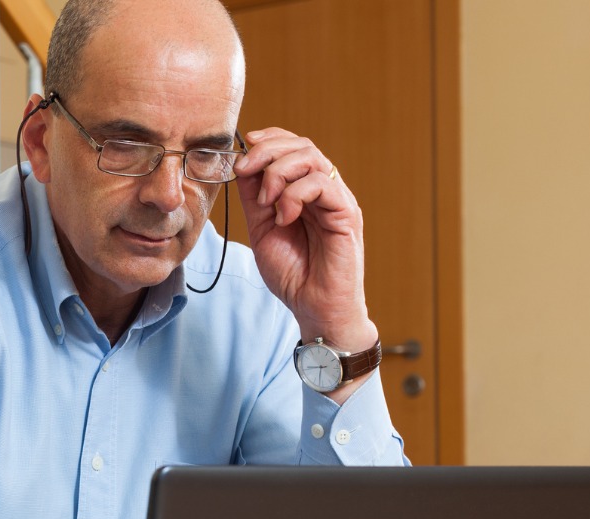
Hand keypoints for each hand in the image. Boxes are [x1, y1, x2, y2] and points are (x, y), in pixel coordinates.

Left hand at [232, 128, 377, 370]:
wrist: (314, 308)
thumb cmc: (292, 273)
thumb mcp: (261, 228)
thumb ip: (254, 197)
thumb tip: (242, 165)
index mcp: (306, 191)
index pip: (293, 147)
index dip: (269, 139)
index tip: (243, 149)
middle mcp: (325, 191)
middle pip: (302, 146)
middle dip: (267, 151)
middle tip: (245, 170)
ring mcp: (338, 201)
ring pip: (312, 158)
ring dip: (278, 172)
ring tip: (265, 202)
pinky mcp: (347, 215)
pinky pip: (322, 184)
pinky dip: (294, 195)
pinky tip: (284, 217)